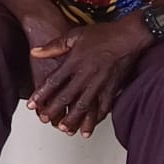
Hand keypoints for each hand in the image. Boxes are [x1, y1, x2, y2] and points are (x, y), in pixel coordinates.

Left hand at [26, 16, 150, 135]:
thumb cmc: (103, 34)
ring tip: (65, 129)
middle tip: (45, 120)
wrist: (130, 36)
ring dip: (74, 118)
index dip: (41, 94)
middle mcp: (86, 75)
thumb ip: (54, 46)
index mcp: (75, 61)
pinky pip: (104, 106)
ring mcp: (100, 83)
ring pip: (84, 105)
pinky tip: (91, 125)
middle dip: (54, 110)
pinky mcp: (113, 88)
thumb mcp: (74, 35)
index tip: (32, 104)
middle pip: (67, 96)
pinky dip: (97, 117)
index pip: (53, 81)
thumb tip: (34, 52)